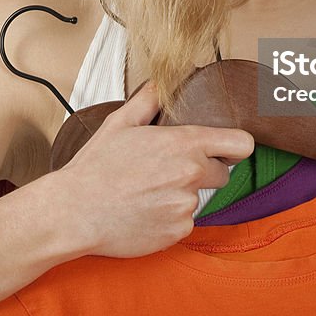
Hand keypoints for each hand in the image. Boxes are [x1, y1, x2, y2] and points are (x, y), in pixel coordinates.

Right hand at [50, 83, 253, 257]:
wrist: (75, 212)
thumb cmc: (95, 168)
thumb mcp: (120, 123)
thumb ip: (148, 101)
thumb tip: (161, 84)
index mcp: (183, 143)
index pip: (240, 144)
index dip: (236, 147)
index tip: (227, 150)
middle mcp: (191, 174)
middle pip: (222, 174)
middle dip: (203, 172)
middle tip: (169, 172)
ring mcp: (186, 205)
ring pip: (198, 199)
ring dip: (180, 196)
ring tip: (146, 193)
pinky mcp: (178, 231)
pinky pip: (184, 223)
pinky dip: (169, 219)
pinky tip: (143, 212)